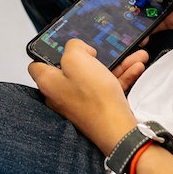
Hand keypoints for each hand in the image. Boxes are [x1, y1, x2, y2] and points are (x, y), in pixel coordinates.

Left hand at [29, 40, 139, 154]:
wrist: (116, 128)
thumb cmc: (94, 97)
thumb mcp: (77, 59)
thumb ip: (72, 47)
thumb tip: (76, 48)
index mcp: (48, 82)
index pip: (37, 64)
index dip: (49, 52)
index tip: (64, 46)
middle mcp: (59, 94)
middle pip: (71, 68)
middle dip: (92, 56)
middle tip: (102, 50)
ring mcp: (78, 103)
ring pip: (94, 76)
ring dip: (114, 64)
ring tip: (132, 56)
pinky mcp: (95, 108)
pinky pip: (106, 87)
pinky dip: (120, 77)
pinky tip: (135, 68)